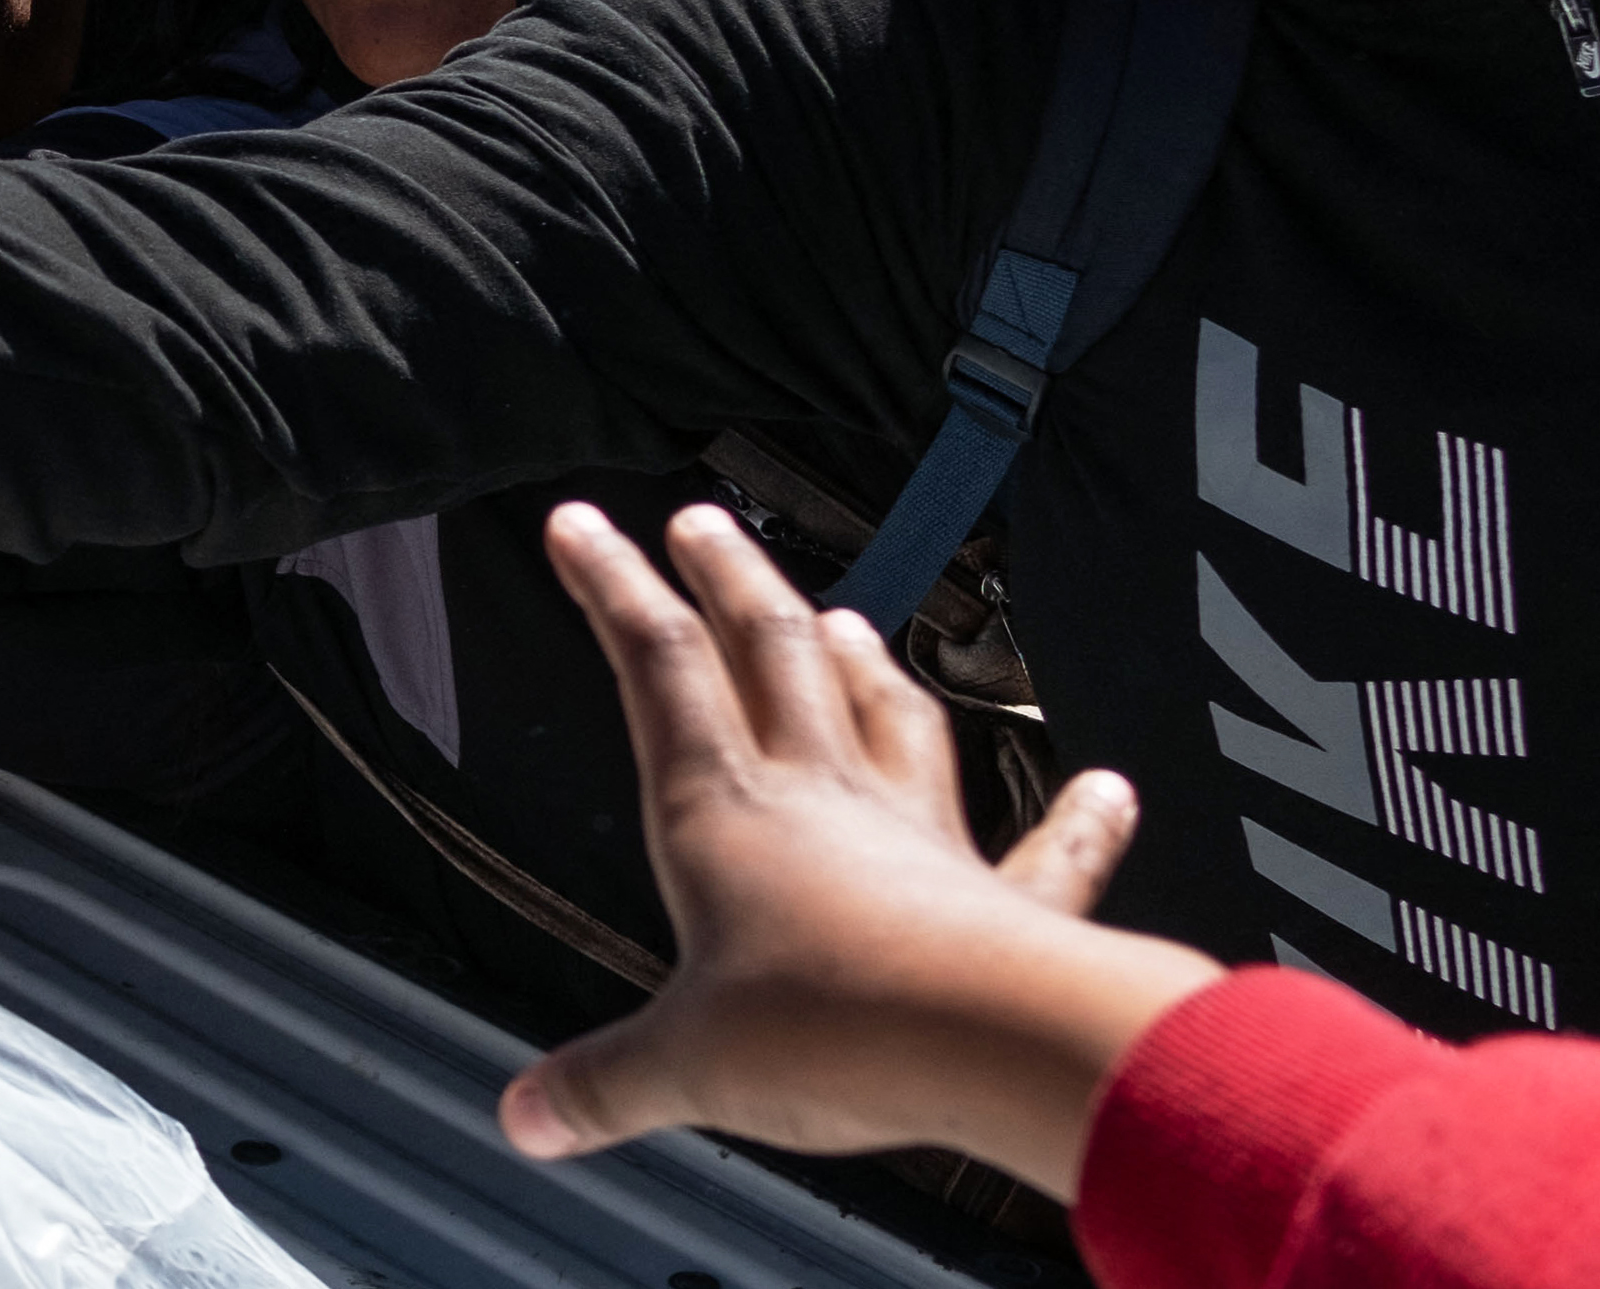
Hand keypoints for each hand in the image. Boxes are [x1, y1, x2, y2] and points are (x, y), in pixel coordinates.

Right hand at [498, 503, 1214, 1197]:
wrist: (993, 1045)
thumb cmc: (836, 1034)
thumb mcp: (685, 1065)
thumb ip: (603, 1085)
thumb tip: (526, 1117)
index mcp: (721, 814)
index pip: (654, 666)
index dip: (611, 586)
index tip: (579, 523)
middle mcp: (819, 799)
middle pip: (769, 653)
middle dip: (728, 578)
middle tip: (700, 520)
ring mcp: (918, 840)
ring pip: (884, 718)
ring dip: (861, 661)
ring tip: (844, 618)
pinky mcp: (1006, 904)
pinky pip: (1049, 852)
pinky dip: (1081, 820)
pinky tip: (1111, 790)